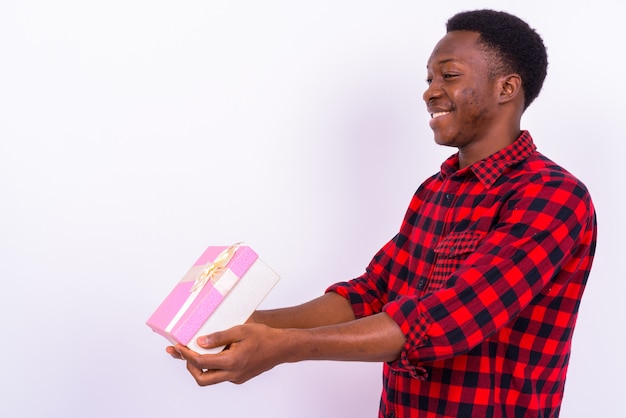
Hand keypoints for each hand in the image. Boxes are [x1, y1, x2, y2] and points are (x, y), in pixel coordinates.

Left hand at [166, 323, 289, 385]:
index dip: (186, 355)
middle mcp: (233, 374)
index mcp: (232, 361)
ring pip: (211, 379)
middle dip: (189, 367)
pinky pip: (221, 375)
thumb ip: (219, 337)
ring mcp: (237, 378)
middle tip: (185, 354)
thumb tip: (200, 342)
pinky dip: (213, 367)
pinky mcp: (240, 377)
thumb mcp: (240, 330)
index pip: (201, 363)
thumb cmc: (264, 336)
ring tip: (196, 353)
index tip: (178, 346)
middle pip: (202, 379)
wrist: (282, 347)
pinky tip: (214, 354)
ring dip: (201, 368)